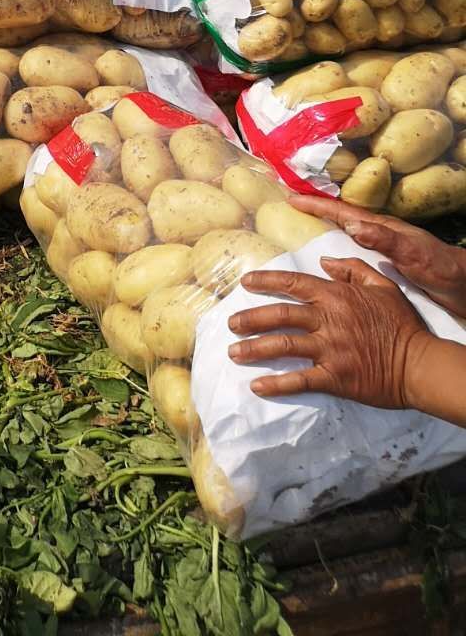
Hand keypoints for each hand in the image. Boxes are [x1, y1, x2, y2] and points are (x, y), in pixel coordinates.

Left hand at [228, 258, 430, 407]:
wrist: (419, 363)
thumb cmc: (401, 323)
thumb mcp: (381, 285)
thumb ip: (352, 269)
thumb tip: (324, 262)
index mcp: (335, 296)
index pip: (293, 282)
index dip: (266, 281)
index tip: (246, 282)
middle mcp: (327, 320)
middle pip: (279, 315)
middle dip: (250, 318)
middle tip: (231, 323)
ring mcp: (329, 350)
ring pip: (282, 346)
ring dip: (254, 349)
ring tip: (234, 352)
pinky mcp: (334, 378)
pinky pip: (299, 380)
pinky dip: (276, 384)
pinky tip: (257, 387)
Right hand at [288, 193, 465, 318]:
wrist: (465, 287)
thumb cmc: (442, 269)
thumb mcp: (414, 254)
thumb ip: (385, 240)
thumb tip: (352, 225)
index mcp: (382, 228)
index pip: (343, 212)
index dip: (317, 205)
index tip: (291, 198)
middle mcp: (380, 235)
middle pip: (340, 217)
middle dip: (315, 209)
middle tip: (289, 205)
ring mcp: (384, 248)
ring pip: (346, 233)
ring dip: (323, 227)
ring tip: (300, 227)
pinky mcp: (387, 264)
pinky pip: (353, 251)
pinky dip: (337, 247)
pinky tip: (330, 259)